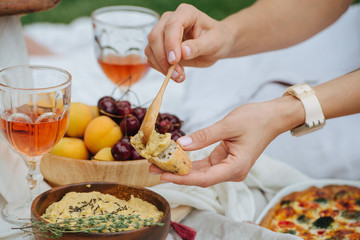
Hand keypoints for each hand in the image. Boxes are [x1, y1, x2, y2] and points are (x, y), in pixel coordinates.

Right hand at [145, 4, 233, 81]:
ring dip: (161, 66)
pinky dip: (160, 68)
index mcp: (185, 13)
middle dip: (164, 59)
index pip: (171, 26)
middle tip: (178, 74)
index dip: (170, 44)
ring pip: (150, 49)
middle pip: (155, 37)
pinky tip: (174, 74)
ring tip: (179, 76)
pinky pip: (152, 58)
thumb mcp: (213, 43)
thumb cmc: (216, 39)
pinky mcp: (159, 47)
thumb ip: (198, 46)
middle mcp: (170, 20)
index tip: (174, 60)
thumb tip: (183, 52)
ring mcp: (162, 33)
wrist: (215, 45)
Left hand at [149, 97, 303, 186]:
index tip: (162, 174)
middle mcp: (231, 171)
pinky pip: (204, 164)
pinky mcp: (225, 159)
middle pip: (199, 177)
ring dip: (180, 168)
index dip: (181, 178)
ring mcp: (228, 166)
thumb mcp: (228, 125)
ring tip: (158, 163)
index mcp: (235, 167)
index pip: (203, 178)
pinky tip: (175, 157)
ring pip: (200, 172)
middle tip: (152, 167)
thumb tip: (181, 145)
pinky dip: (190, 161)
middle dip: (176, 173)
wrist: (273, 116)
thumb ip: (204, 136)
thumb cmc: (256, 120)